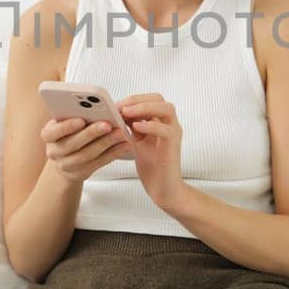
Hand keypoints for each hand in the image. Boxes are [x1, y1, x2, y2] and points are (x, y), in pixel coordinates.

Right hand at [40, 117, 132, 182]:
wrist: (65, 160)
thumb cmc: (68, 134)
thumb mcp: (64, 123)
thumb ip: (74, 115)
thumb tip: (94, 105)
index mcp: (49, 135)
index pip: (53, 132)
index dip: (67, 126)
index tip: (81, 119)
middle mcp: (55, 151)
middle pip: (73, 143)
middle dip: (92, 133)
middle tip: (108, 124)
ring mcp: (67, 165)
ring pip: (88, 154)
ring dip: (106, 142)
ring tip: (120, 132)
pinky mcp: (81, 173)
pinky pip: (99, 163)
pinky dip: (113, 153)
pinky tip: (123, 145)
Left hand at [116, 93, 185, 210]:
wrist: (163, 189)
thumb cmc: (151, 167)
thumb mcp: (137, 142)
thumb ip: (130, 128)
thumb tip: (114, 113)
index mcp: (161, 122)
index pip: (151, 99)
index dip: (133, 99)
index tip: (116, 105)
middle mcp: (170, 124)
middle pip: (159, 99)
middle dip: (138, 100)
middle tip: (120, 107)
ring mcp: (174, 133)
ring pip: (167, 109)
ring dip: (145, 108)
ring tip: (127, 113)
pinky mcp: (174, 146)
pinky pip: (165, 130)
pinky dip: (150, 125)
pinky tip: (136, 127)